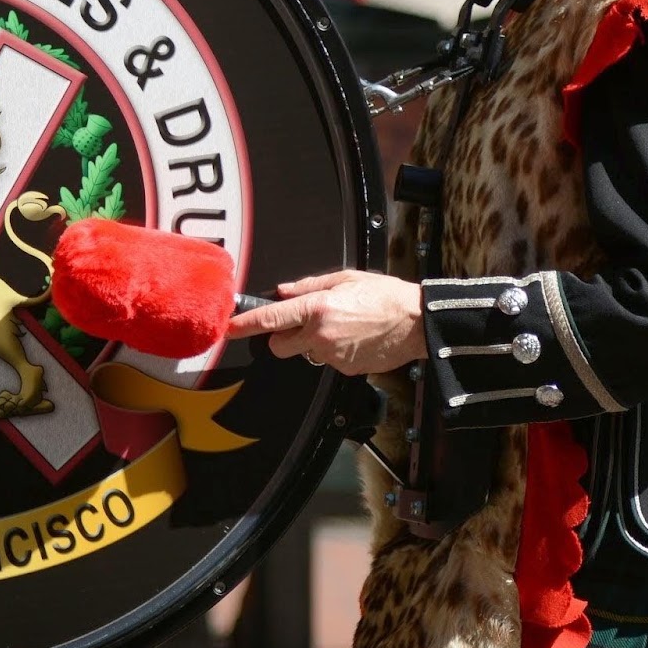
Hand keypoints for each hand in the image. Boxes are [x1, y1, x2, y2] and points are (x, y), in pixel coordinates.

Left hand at [226, 270, 425, 374]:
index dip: (246, 324)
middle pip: (280, 346)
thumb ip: (310, 285)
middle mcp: (321, 334)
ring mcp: (333, 355)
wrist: (417, 322)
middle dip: (283, 337)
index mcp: (318, 307)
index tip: (230, 327)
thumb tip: (284, 292)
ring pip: (307, 353)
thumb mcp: (347, 278)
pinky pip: (329, 361)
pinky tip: (354, 338)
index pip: (271, 319)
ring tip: (343, 326)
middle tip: (302, 324)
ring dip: (314, 343)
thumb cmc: (386, 296)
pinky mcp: (345, 369)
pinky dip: (335, 351)